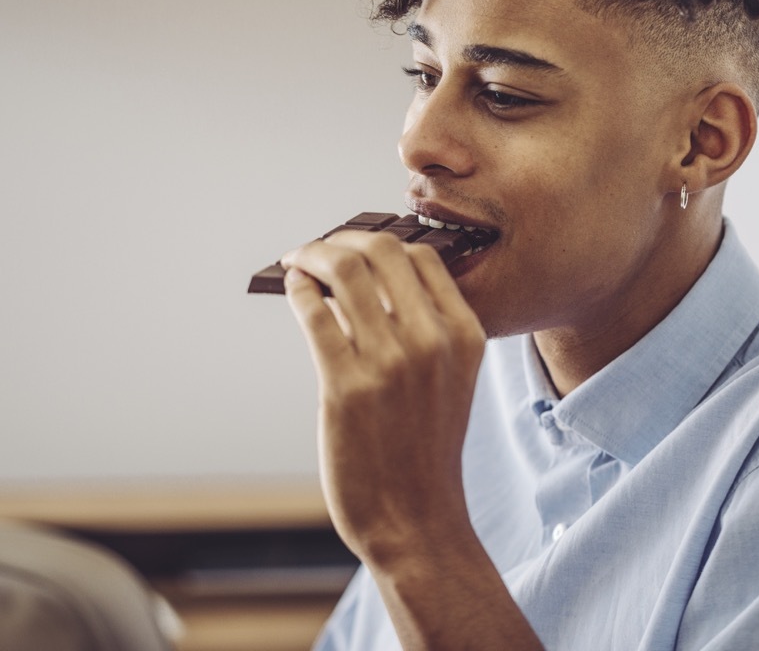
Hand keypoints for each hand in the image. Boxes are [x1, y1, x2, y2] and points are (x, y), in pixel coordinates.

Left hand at [280, 229, 485, 565]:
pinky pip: (314, 313)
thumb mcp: (450, 381)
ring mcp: (389, 363)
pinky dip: (298, 289)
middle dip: (340, 239)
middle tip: (317, 249)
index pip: (422, 257)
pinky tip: (294, 289)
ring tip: (298, 264)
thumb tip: (358, 283)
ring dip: (311, 256)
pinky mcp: (345, 386)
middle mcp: (431, 342)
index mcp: (464, 336)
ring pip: (344, 271)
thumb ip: (422, 330)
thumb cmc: (425, 451)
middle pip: (381, 250)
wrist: (416, 518)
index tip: (353, 245)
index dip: (380, 242)